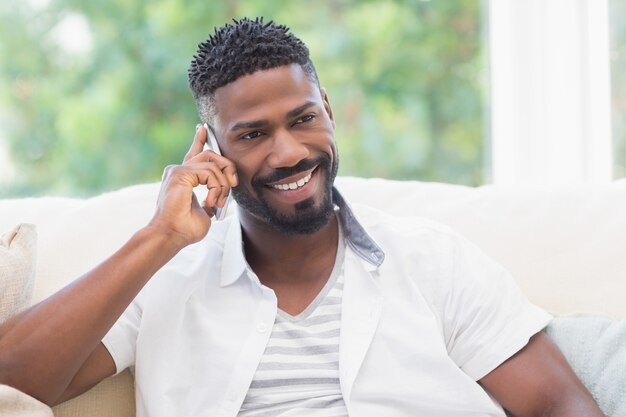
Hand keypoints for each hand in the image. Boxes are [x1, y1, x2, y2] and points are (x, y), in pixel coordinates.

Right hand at [148, 125, 237, 246]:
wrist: (172, 236)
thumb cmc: (185, 229)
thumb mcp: (205, 211)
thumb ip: (210, 199)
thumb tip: (219, 197)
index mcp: (183, 178)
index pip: (194, 154)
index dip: (199, 140)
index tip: (203, 129)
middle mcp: (178, 171)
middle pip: (210, 155)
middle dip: (227, 167)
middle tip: (232, 184)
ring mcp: (177, 170)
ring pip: (213, 164)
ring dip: (222, 184)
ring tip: (218, 201)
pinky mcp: (179, 173)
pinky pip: (209, 172)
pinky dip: (216, 187)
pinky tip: (211, 201)